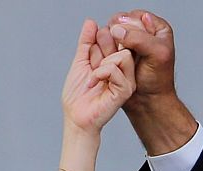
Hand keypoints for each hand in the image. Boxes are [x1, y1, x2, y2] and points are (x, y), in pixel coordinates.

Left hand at [62, 19, 135, 135]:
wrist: (76, 117)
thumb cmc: (77, 96)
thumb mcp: (80, 62)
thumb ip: (86, 43)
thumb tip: (91, 22)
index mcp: (115, 62)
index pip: (115, 37)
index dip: (100, 38)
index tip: (90, 55)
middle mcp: (123, 70)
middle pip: (123, 42)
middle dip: (102, 48)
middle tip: (91, 63)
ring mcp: (126, 80)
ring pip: (124, 54)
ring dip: (103, 63)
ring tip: (93, 76)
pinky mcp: (125, 90)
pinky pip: (116, 70)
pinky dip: (100, 73)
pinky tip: (93, 83)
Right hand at [97, 10, 174, 112]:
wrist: (147, 100)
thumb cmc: (157, 80)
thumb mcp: (156, 54)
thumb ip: (139, 38)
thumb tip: (117, 30)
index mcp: (157, 28)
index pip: (136, 16)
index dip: (129, 28)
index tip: (130, 43)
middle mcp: (142, 32)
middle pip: (120, 22)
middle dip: (117, 36)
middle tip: (122, 51)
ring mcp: (128, 43)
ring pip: (109, 32)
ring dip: (109, 45)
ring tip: (116, 58)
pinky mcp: (116, 53)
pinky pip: (103, 45)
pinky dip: (103, 52)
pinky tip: (109, 61)